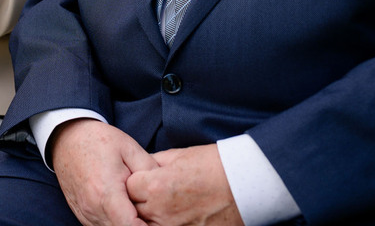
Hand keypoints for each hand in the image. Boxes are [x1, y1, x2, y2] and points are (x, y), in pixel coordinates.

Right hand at [51, 119, 157, 225]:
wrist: (67, 138)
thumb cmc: (99, 141)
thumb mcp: (130, 148)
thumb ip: (149, 169)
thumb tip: (165, 189)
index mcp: (106, 191)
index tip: (160, 221)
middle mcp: (93, 208)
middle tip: (153, 216)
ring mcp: (85, 214)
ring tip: (138, 211)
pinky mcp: (82, 215)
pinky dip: (114, 224)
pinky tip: (125, 210)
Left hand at [127, 145, 241, 225]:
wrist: (246, 184)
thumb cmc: (215, 165)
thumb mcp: (180, 155)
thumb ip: (155, 162)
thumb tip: (142, 165)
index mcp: (156, 186)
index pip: (128, 187)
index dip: (135, 182)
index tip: (142, 179)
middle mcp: (160, 211)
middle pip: (134, 209)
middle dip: (139, 200)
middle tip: (153, 194)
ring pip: (145, 225)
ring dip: (149, 217)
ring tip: (164, 206)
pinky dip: (165, 224)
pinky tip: (174, 216)